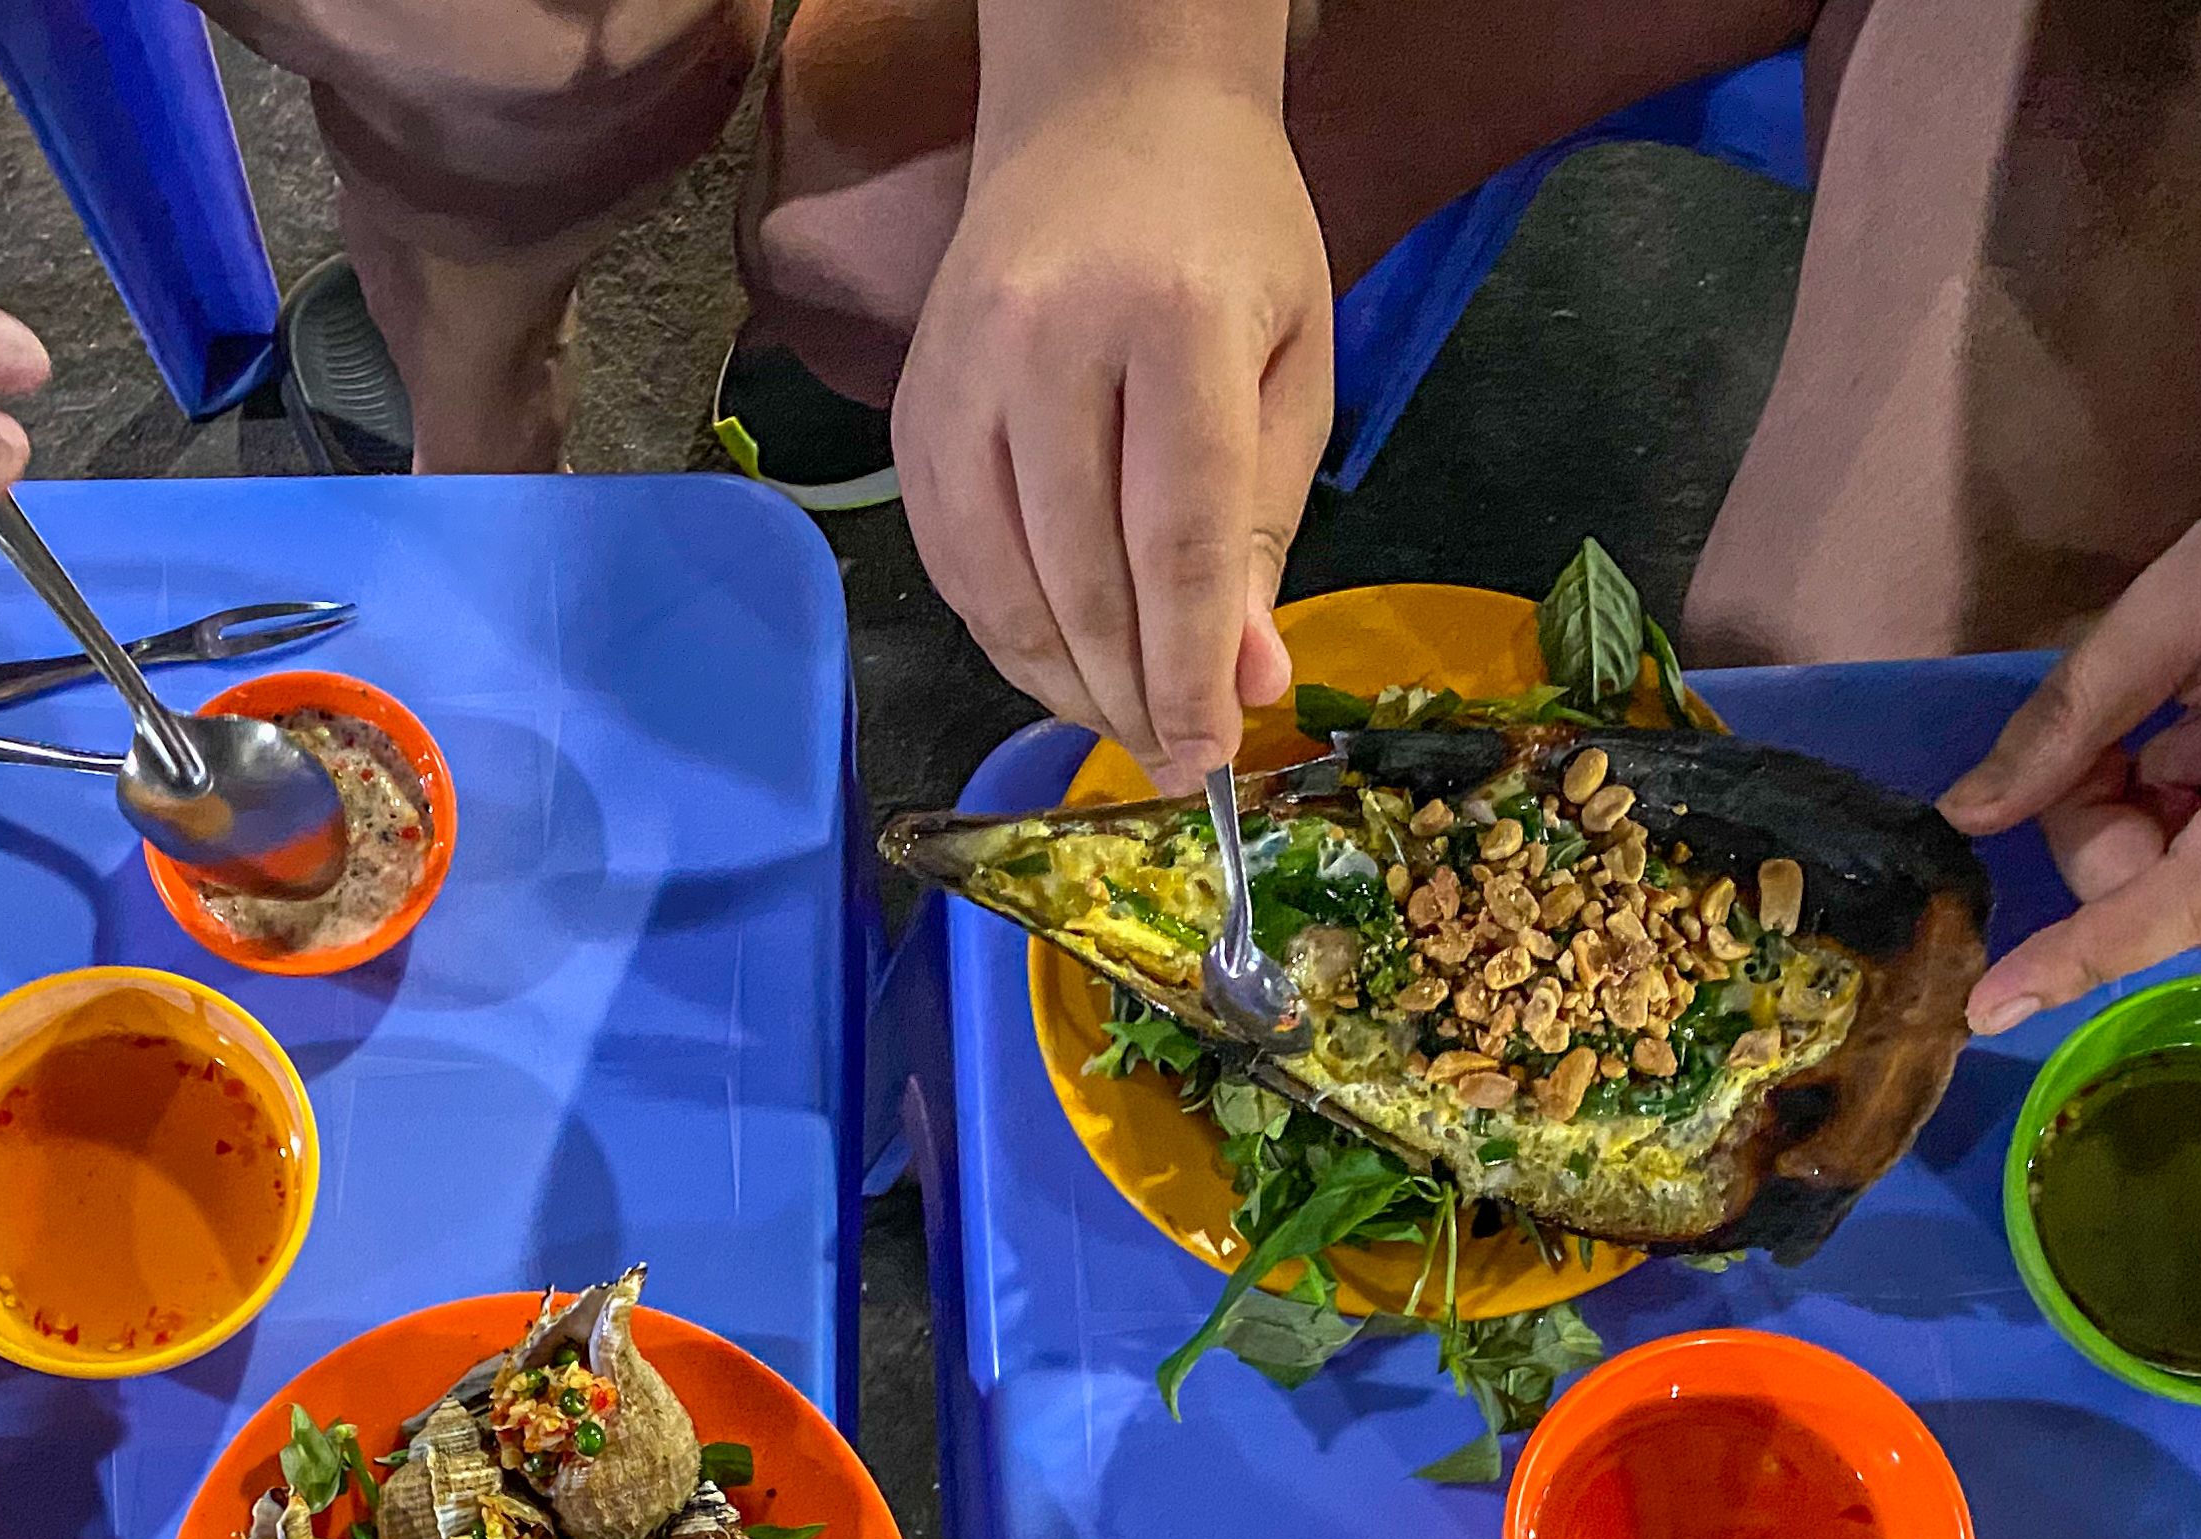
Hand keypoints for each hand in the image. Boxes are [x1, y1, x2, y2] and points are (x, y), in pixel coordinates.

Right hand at [893, 5, 1330, 791]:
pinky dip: (1002, 633)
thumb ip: (1266, 522)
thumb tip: (1244, 683)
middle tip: (1172, 761)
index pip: (1175, 542)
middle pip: (1081, 579)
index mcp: (1171, 320)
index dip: (1189, 671)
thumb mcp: (1291, 359)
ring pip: (1001, 586)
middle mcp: (1045, 347)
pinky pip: (950, 560)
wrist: (1101, 113)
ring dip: (1062, 681)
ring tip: (1121, 721)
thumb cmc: (1225, 232)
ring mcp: (960, 378)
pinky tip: (1055, 662)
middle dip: (1130, 695)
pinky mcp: (910, 410)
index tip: (1209, 762)